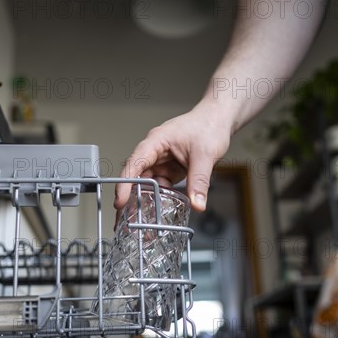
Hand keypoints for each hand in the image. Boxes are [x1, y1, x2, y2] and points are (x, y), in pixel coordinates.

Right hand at [114, 104, 231, 211]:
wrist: (218, 119)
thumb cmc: (208, 126)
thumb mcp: (205, 155)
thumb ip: (199, 181)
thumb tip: (197, 203)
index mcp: (155, 142)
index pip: (134, 163)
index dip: (125, 183)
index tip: (120, 201)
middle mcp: (154, 152)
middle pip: (135, 176)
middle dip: (129, 197)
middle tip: (124, 218)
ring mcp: (160, 160)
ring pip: (146, 183)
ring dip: (143, 199)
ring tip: (139, 219)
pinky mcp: (168, 168)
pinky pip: (159, 185)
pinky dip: (157, 197)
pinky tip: (156, 210)